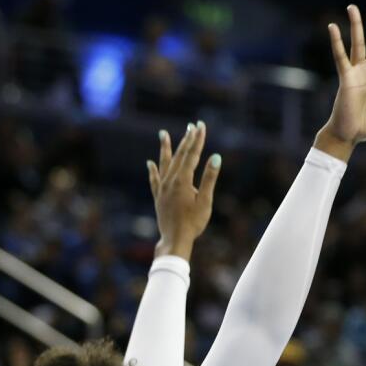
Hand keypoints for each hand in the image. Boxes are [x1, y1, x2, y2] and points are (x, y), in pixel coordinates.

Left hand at [146, 121, 217, 259]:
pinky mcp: (158, 197)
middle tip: (191, 126)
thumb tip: (215, 157)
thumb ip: (209, 178)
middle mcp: (170, 181)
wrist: (175, 239)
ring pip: (164, 164)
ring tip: (163, 134)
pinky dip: (153, 170)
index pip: (191, 155)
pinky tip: (150, 163)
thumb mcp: (205, 201)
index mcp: (182, 181)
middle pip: (179, 156)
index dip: (197, 140)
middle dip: (186, 140)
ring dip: (165, 148)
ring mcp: (162, 188)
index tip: (200, 126)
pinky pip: (154, 179)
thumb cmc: (194, 222)